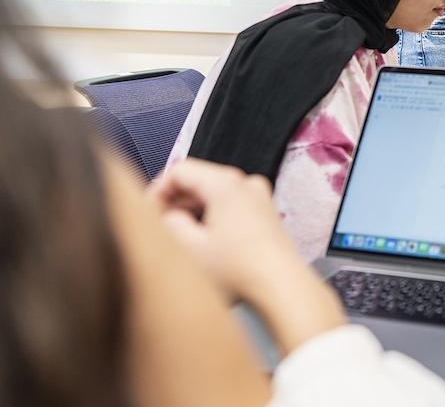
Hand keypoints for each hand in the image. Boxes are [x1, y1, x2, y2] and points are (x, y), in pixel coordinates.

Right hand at [146, 159, 301, 303]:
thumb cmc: (240, 272)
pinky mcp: (265, 214)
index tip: (148, 215)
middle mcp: (247, 184)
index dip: (156, 192)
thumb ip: (167, 222)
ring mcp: (259, 198)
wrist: (282, 289)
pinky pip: (229, 207)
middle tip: (160, 231)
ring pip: (213, 195)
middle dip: (174, 205)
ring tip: (181, 243)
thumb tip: (166, 215)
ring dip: (192, 214)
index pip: (179, 170)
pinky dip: (211, 220)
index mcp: (227, 184)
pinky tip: (204, 246)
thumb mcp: (187, 248)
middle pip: (197, 181)